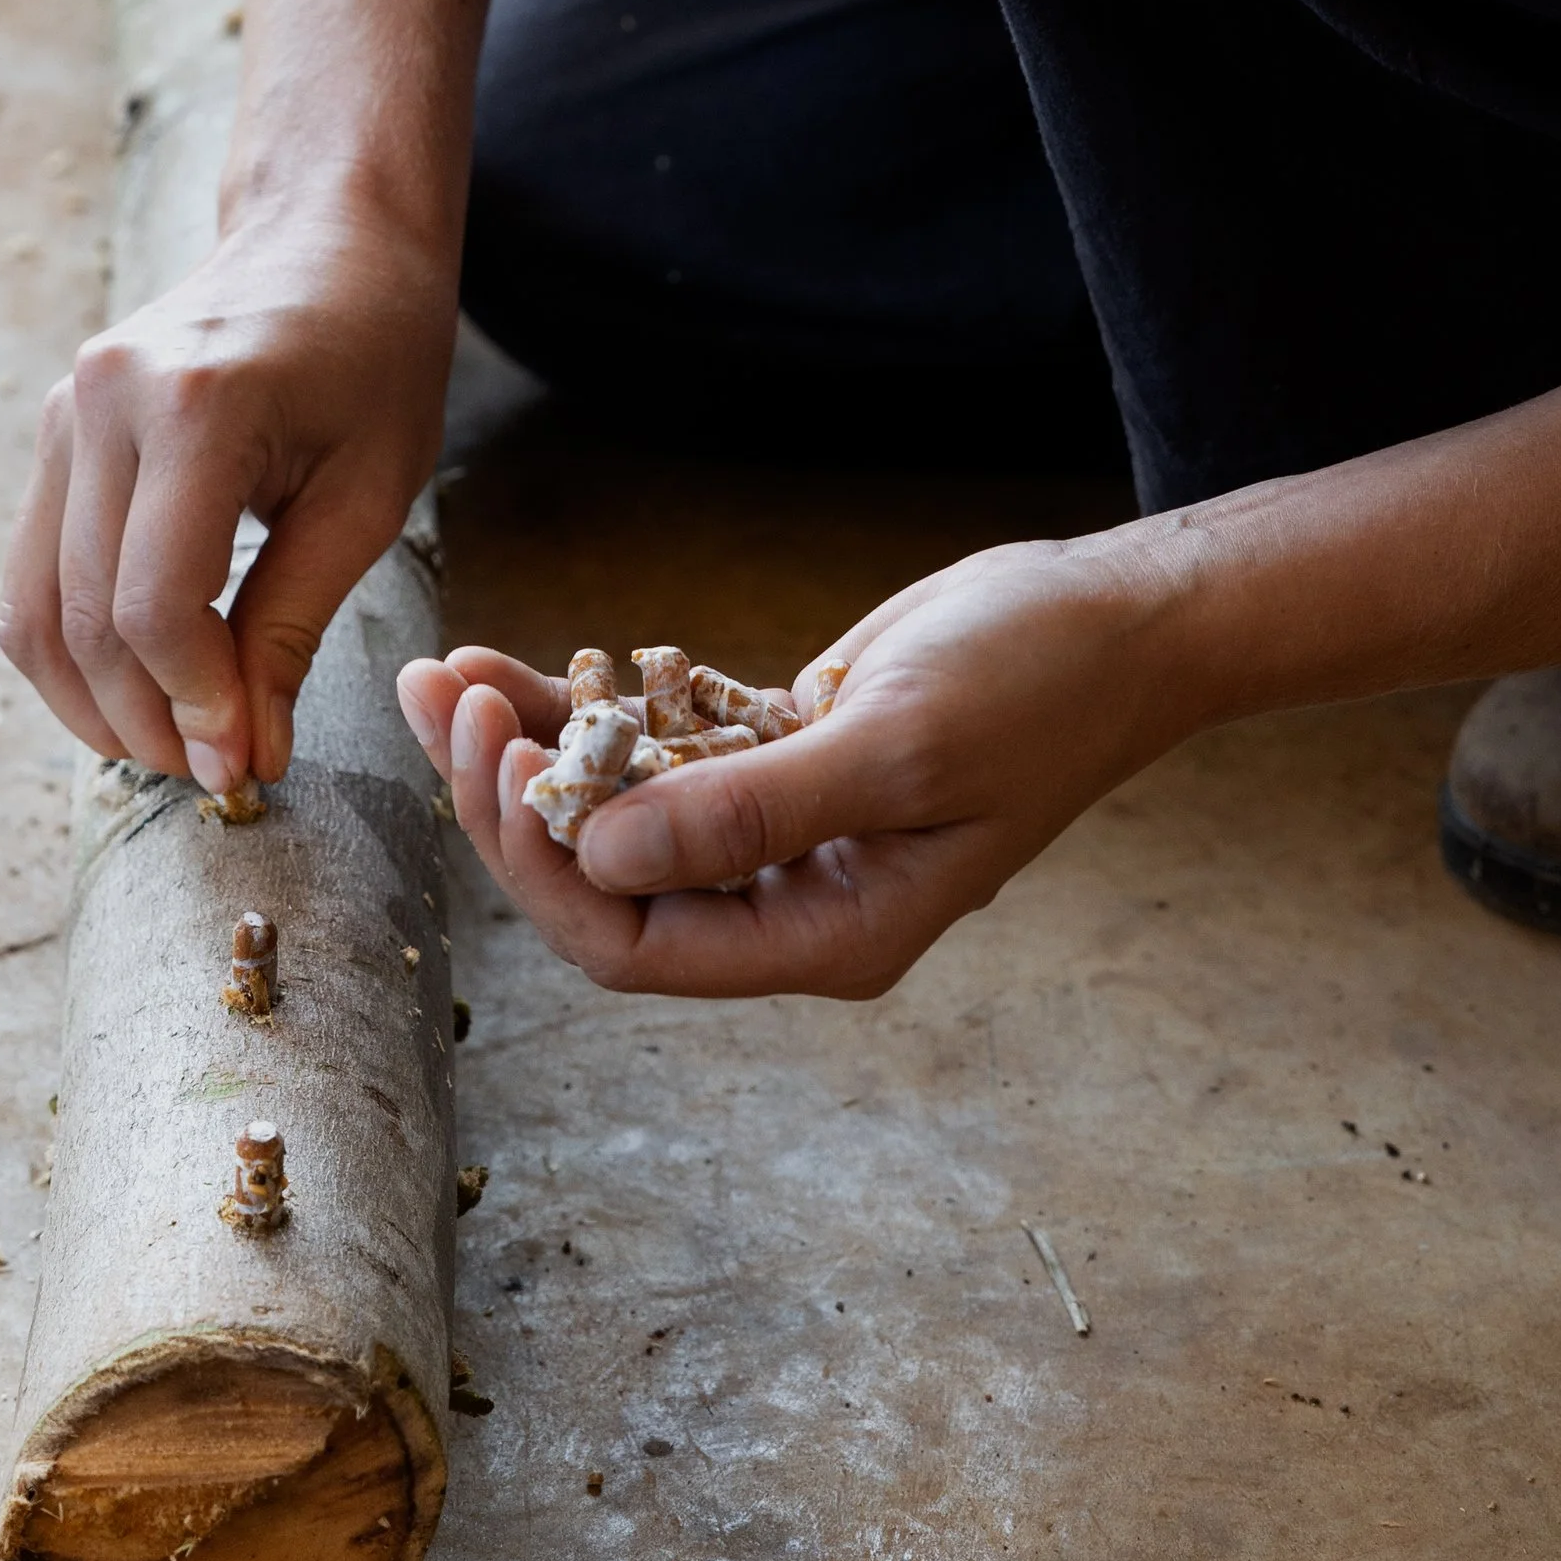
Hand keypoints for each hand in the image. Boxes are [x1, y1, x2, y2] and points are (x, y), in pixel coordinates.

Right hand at [0, 202, 454, 795]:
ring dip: (89, 702)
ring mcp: (64, 411)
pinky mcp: (54, 429)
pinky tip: (137, 687)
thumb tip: (241, 754)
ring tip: (170, 746)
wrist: (327, 234)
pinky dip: (71, 647)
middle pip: (85, 617)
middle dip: (143, 720)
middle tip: (211, 775)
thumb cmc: (375, 355)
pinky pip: (33, 569)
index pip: (153, 605)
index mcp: (194, 405)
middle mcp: (103, 401)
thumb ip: (291, 625)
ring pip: (32, 606)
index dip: (192, 704)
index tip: (242, 765)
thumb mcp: (369, 494)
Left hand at [397, 527, 1208, 998]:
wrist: (1116, 619)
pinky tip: (516, 661)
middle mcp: (787, 898)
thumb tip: (592, 857)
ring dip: (528, 746)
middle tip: (444, 700)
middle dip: (510, 800)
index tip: (492, 752)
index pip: (631, 942)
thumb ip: (743, 815)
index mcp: (824, 933)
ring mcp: (778, 829)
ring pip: (615, 810)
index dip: (541, 865)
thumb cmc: (1031, 687)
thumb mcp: (891, 750)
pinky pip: (653, 750)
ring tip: (444, 674)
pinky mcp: (775, 754)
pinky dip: (586, 708)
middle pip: (604, 881)